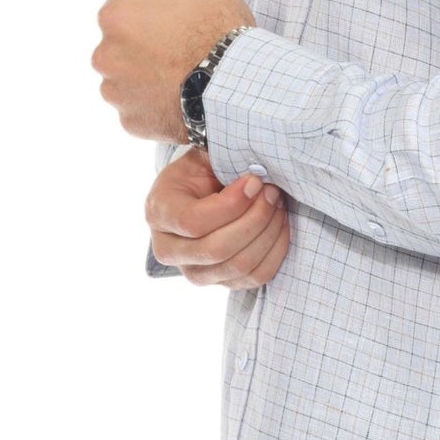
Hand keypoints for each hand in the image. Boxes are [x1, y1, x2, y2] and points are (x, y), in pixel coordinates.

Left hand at [93, 0, 255, 142]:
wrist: (237, 88)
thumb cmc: (223, 32)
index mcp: (118, 16)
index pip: (121, 12)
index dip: (148, 17)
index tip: (172, 25)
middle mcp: (106, 54)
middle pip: (118, 49)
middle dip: (141, 50)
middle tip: (179, 54)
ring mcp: (115, 92)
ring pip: (125, 83)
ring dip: (145, 80)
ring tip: (183, 81)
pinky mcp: (130, 122)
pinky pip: (138, 111)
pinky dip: (154, 108)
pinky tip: (182, 101)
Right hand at [147, 147, 290, 289]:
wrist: (198, 193)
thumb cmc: (201, 171)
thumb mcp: (201, 158)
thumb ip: (218, 160)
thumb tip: (255, 174)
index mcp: (159, 213)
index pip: (193, 222)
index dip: (231, 204)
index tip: (255, 181)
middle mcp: (168, 250)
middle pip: (216, 249)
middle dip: (255, 219)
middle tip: (272, 192)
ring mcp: (193, 272)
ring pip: (238, 266)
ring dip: (268, 233)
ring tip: (277, 204)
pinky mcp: (219, 282)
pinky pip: (255, 277)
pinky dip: (275, 251)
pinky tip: (280, 224)